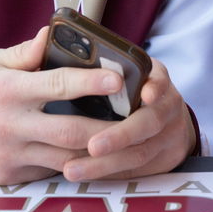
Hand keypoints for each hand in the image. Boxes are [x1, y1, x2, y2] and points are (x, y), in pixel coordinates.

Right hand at [0, 27, 136, 183]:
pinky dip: (68, 164)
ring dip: (94, 153)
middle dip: (108, 130)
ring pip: (65, 159)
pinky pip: (46, 172)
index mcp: (9, 91)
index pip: (59, 85)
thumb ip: (25, 54)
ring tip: (121, 142)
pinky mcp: (6, 177)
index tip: (118, 79)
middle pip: (72, 131)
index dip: (92, 83)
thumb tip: (55, 33)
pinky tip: (87, 156)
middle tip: (135, 121)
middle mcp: (11, 125)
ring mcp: (9, 155)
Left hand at [59, 57, 197, 181]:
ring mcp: (169, 133)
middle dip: (121, 134)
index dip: (153, 86)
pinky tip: (84, 175)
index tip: (145, 94)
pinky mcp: (163, 158)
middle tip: (93, 145)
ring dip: (106, 163)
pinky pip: (135, 171)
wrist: (161, 115)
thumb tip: (43, 35)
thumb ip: (68, 52)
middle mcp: (166, 103)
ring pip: (139, 153)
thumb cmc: (117, 85)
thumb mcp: (109, 63)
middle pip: (150, 121)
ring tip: (72, 169)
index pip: (157, 78)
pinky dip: (109, 174)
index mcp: (152, 74)